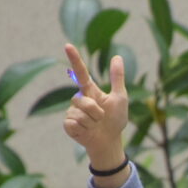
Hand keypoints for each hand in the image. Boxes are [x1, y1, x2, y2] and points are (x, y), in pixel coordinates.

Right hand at [62, 44, 128, 168]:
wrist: (110, 141)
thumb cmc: (115, 120)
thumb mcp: (120, 97)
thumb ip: (117, 78)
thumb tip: (117, 56)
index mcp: (90, 91)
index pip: (81, 72)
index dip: (75, 59)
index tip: (68, 45)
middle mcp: (79, 99)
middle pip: (81, 100)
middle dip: (95, 111)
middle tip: (101, 118)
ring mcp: (72, 112)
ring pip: (79, 112)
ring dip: (91, 121)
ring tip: (94, 125)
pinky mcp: (68, 124)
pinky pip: (73, 122)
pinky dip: (84, 128)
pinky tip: (86, 131)